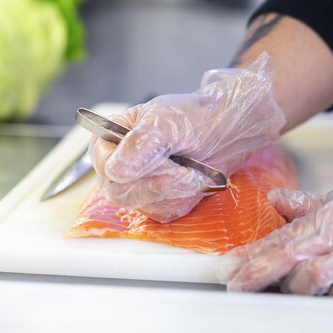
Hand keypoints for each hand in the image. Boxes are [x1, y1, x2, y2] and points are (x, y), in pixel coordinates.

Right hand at [89, 52, 285, 221]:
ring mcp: (136, 186)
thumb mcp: (166, 122)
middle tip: (185, 171)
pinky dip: (184, 198)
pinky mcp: (157, 202)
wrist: (226, 134)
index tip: (166, 158)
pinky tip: (193, 181)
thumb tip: (117, 171)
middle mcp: (118, 165)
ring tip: (193, 170)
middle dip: (160, 183)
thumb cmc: (195, 119)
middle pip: (121, 192)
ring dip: (177, 190)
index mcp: (111, 138)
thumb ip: (140, 144)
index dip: (135, 168)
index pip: (106, 166)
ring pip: (145, 205)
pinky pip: (164, 213)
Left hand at [218, 181, 332, 297]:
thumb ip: (311, 204)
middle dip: (257, 271)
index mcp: (331, 211)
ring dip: (296, 290)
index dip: (253, 253)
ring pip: (314, 273)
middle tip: (236, 286)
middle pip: (289, 251)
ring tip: (287, 298)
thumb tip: (276, 200)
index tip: (230, 266)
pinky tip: (326, 303)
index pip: (283, 234)